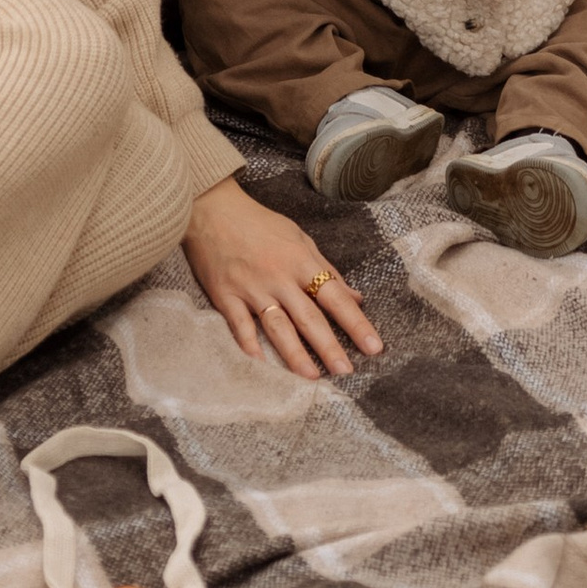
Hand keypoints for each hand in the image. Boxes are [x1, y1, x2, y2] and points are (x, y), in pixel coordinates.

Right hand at [182, 177, 381, 379]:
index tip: (374, 347)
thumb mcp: (299, 238)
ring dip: (295, 354)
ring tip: (312, 378)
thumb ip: (326, 269)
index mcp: (301, 261)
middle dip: (329, 346)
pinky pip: (240, 326)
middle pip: (309, 317)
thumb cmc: (259, 223)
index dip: (356, 322)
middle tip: (347, 372)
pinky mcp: (226, 295)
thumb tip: (356, 297)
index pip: (335, 296)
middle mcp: (279, 277)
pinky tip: (263, 367)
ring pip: (278, 327)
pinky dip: (250, 347)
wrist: (212, 209)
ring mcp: (252, 288)